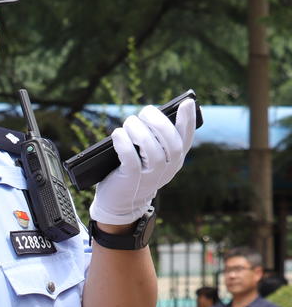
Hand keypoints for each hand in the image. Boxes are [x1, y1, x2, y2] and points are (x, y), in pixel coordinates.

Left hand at [89, 98, 194, 225]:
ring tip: (129, 122)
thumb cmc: (135, 172)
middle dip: (159, 122)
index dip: (189, 120)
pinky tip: (117, 134)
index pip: (186, 139)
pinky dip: (124, 143)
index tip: (186, 103)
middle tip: (145, 111)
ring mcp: (150, 176)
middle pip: (171, 142)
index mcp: (175, 161)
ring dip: (139, 130)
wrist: (120, 203)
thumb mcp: (150, 158)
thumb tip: (151, 114)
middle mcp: (167, 169)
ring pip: (151, 149)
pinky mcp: (132, 179)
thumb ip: (156, 140)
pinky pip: (130, 158)